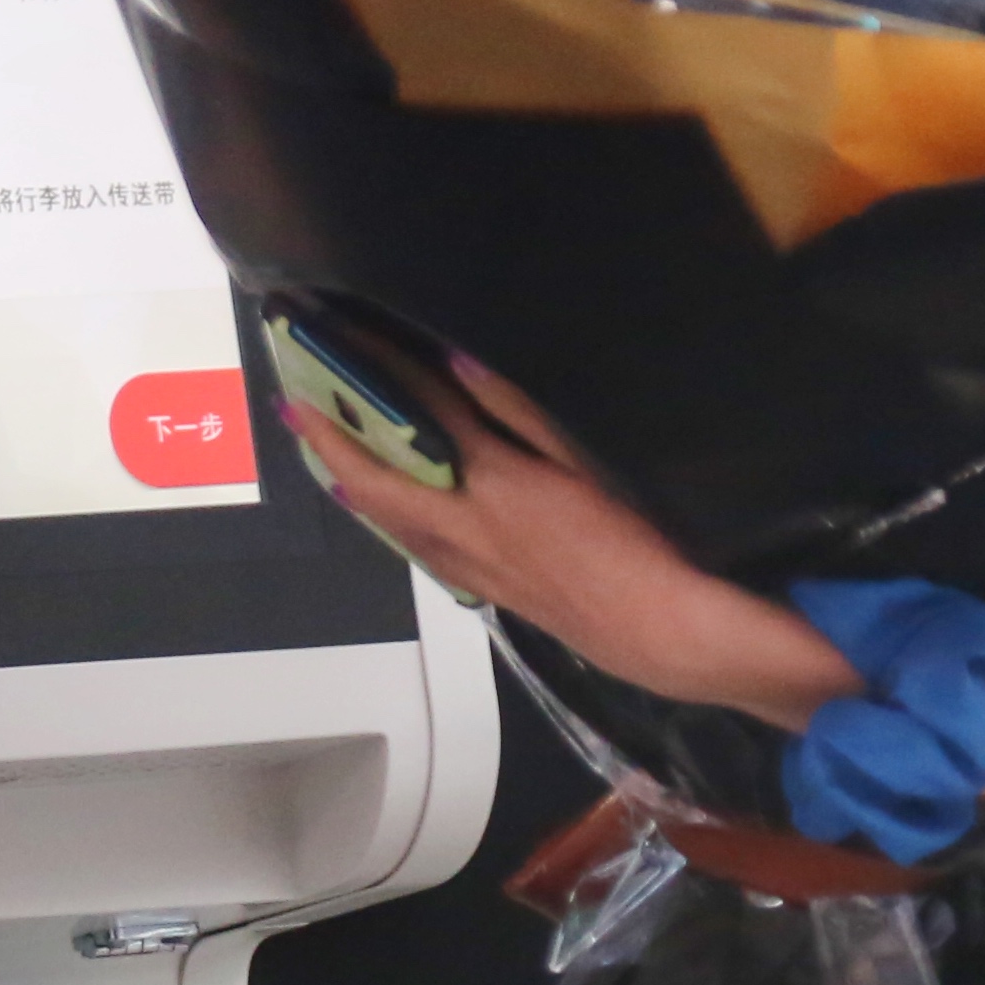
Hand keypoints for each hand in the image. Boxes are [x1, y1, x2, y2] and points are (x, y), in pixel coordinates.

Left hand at [281, 357, 853, 724]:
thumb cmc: (658, 542)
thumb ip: (528, 414)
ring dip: (363, 490)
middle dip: (334, 445)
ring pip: (405, 530)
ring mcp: (492, 576)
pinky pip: (437, 557)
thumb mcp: (602, 461)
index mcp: (499, 491)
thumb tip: (456, 364)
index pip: (423, 421)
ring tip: (333, 458)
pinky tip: (414, 524)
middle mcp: (478, 537)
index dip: (379, 378)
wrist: (691, 646)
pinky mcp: (515, 602)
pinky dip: (407, 528)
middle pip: (385, 489)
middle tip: (293, 404)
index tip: (334, 338)